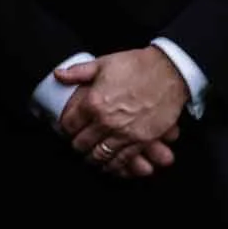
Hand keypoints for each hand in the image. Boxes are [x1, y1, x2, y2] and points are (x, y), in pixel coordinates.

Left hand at [56, 48, 189, 168]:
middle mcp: (106, 121)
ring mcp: (124, 133)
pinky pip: (122, 160)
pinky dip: (112, 165)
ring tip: (90, 156)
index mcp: (93, 103)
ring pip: (99, 156)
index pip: (68, 125)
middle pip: (81, 144)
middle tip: (77, 143)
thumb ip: (78, 72)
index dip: (65, 127)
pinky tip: (108, 164)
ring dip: (92, 158)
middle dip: (76, 144)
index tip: (67, 127)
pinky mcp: (142, 141)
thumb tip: (58, 75)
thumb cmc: (136, 65)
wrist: (169, 72)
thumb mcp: (103, 63)